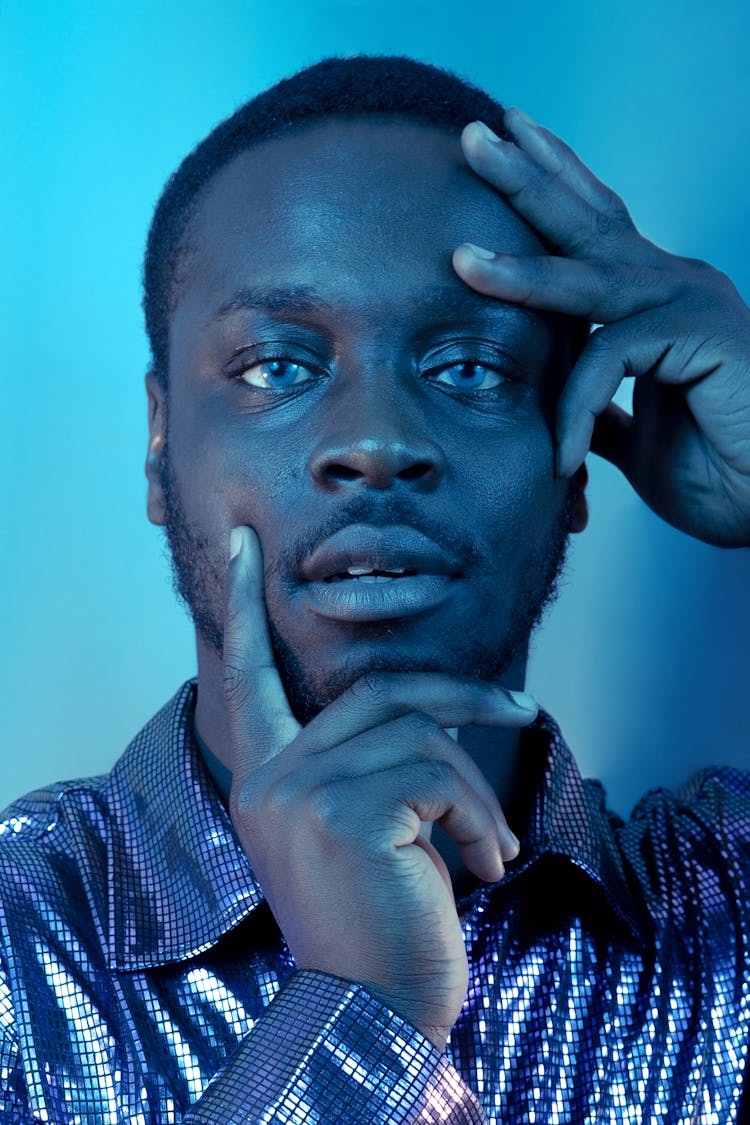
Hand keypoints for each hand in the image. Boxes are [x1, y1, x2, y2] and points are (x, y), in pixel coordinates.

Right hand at [221, 526, 536, 1051]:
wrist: (375, 1012)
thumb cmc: (381, 924)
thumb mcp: (361, 832)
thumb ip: (366, 766)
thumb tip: (426, 713)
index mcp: (265, 780)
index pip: (247, 677)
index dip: (244, 606)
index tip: (241, 543)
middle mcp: (269, 778)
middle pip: (378, 691)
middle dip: (460, 695)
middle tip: (521, 709)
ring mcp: (301, 791)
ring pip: (419, 732)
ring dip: (476, 789)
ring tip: (494, 846)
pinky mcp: (346, 811)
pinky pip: (439, 773)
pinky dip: (480, 816)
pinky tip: (485, 866)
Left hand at [453, 110, 749, 547]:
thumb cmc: (715, 469)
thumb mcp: (631, 432)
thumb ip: (595, 407)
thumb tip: (560, 406)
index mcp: (654, 296)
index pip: (594, 225)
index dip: (550, 184)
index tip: (504, 141)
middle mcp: (675, 283)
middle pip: (589, 219)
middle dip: (526, 178)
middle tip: (473, 135)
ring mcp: (692, 300)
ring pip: (589, 277)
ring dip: (522, 270)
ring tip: (462, 260)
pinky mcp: (704, 330)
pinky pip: (611, 355)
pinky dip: (575, 407)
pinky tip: (559, 457)